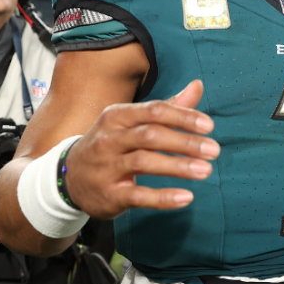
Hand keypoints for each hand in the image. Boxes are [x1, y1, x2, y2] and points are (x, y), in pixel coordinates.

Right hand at [64, 79, 218, 219]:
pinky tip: (186, 197)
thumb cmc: (111, 144)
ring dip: (178, 166)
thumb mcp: (132, 122)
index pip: (153, 111)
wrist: (69, 178)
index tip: (208, 126)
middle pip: (150, 135)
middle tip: (214, 150)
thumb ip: (167, 107)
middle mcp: (109, 139)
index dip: (182, 117)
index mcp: (117, 116)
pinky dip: (163, 197)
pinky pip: (137, 195)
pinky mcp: (108, 195)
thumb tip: (198, 86)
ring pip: (144, 162)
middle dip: (185, 142)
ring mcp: (107, 167)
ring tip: (205, 170)